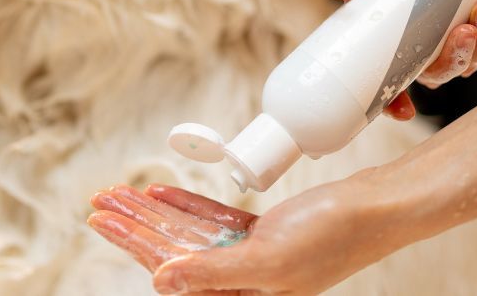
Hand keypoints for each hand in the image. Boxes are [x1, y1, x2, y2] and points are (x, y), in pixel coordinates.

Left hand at [88, 178, 404, 294]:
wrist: (378, 208)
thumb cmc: (334, 236)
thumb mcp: (268, 259)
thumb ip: (212, 272)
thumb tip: (162, 280)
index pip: (171, 271)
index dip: (133, 244)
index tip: (101, 220)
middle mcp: (241, 282)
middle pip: (173, 252)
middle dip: (134, 226)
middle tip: (98, 202)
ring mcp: (251, 256)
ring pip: (189, 235)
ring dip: (153, 213)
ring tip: (119, 194)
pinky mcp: (262, 234)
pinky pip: (214, 221)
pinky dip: (186, 207)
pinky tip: (160, 195)